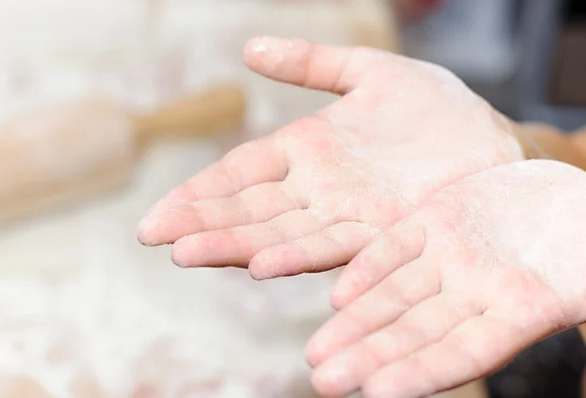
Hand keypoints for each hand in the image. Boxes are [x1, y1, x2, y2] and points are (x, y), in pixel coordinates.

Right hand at [137, 36, 522, 278]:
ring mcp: (348, 214)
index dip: (198, 194)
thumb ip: (312, 64)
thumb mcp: (369, 73)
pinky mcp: (383, 233)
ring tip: (189, 254)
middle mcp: (318, 190)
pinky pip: (334, 246)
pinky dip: (297, 256)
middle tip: (155, 239)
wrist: (492, 142)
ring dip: (234, 245)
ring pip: (279, 234)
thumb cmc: (435, 109)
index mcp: (307, 151)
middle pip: (249, 210)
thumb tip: (249, 48)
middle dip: (202, 224)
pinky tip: (262, 264)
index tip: (155, 217)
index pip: (239, 175)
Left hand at [306, 160, 585, 397]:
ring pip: (395, 296)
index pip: (463, 354)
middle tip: (323, 381)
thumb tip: (582, 328)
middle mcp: (474, 294)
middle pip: (414, 332)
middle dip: (369, 356)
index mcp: (520, 313)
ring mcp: (451, 258)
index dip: (423, 372)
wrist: (573, 197)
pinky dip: (367, 267)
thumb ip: (579, 308)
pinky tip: (337, 294)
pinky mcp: (436, 221)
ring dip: (355, 322)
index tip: (380, 391)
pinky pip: (396, 245)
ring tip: (317, 353)